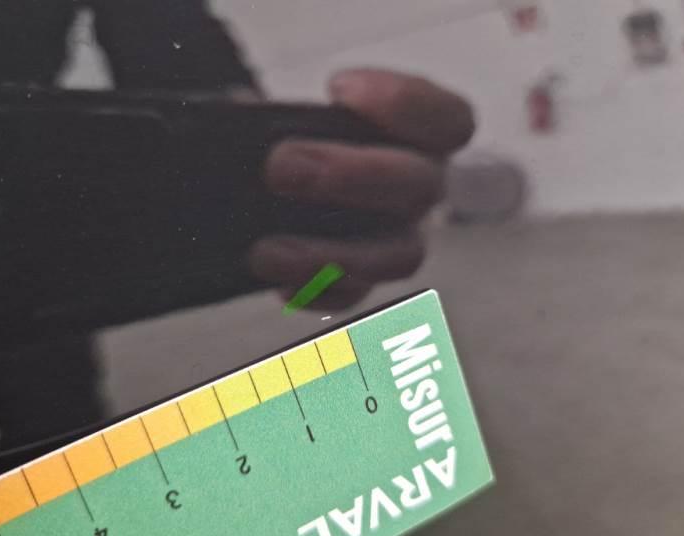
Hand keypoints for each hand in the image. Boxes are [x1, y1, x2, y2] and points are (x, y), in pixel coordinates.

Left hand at [251, 68, 473, 308]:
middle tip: (282, 167)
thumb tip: (236, 118)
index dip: (406, 104)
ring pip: (398, 257)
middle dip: (351, 176)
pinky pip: (356, 297)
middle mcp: (419, 189)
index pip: (448, 120)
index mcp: (421, 136)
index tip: (339, 90)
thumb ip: (282, 115)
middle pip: (419, 187)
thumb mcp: (299, 112)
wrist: (280, 180)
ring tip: (267, 251)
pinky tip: (279, 285)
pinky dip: (318, 294)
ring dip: (332, 255)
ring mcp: (399, 239)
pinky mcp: (365, 279)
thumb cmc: (304, 138)